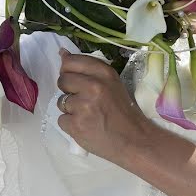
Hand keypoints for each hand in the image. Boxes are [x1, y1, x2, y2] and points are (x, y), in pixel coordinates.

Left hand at [56, 48, 151, 163]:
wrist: (134, 141)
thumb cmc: (123, 112)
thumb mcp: (112, 84)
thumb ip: (88, 69)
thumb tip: (62, 54)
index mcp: (104, 73)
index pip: (71, 61)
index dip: (67, 69)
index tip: (73, 77)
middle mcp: (93, 86)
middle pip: (62, 80)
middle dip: (68, 90)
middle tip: (84, 100)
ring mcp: (83, 106)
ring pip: (61, 102)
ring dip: (70, 109)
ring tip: (88, 116)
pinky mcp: (76, 125)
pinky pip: (61, 120)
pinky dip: (71, 125)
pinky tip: (86, 127)